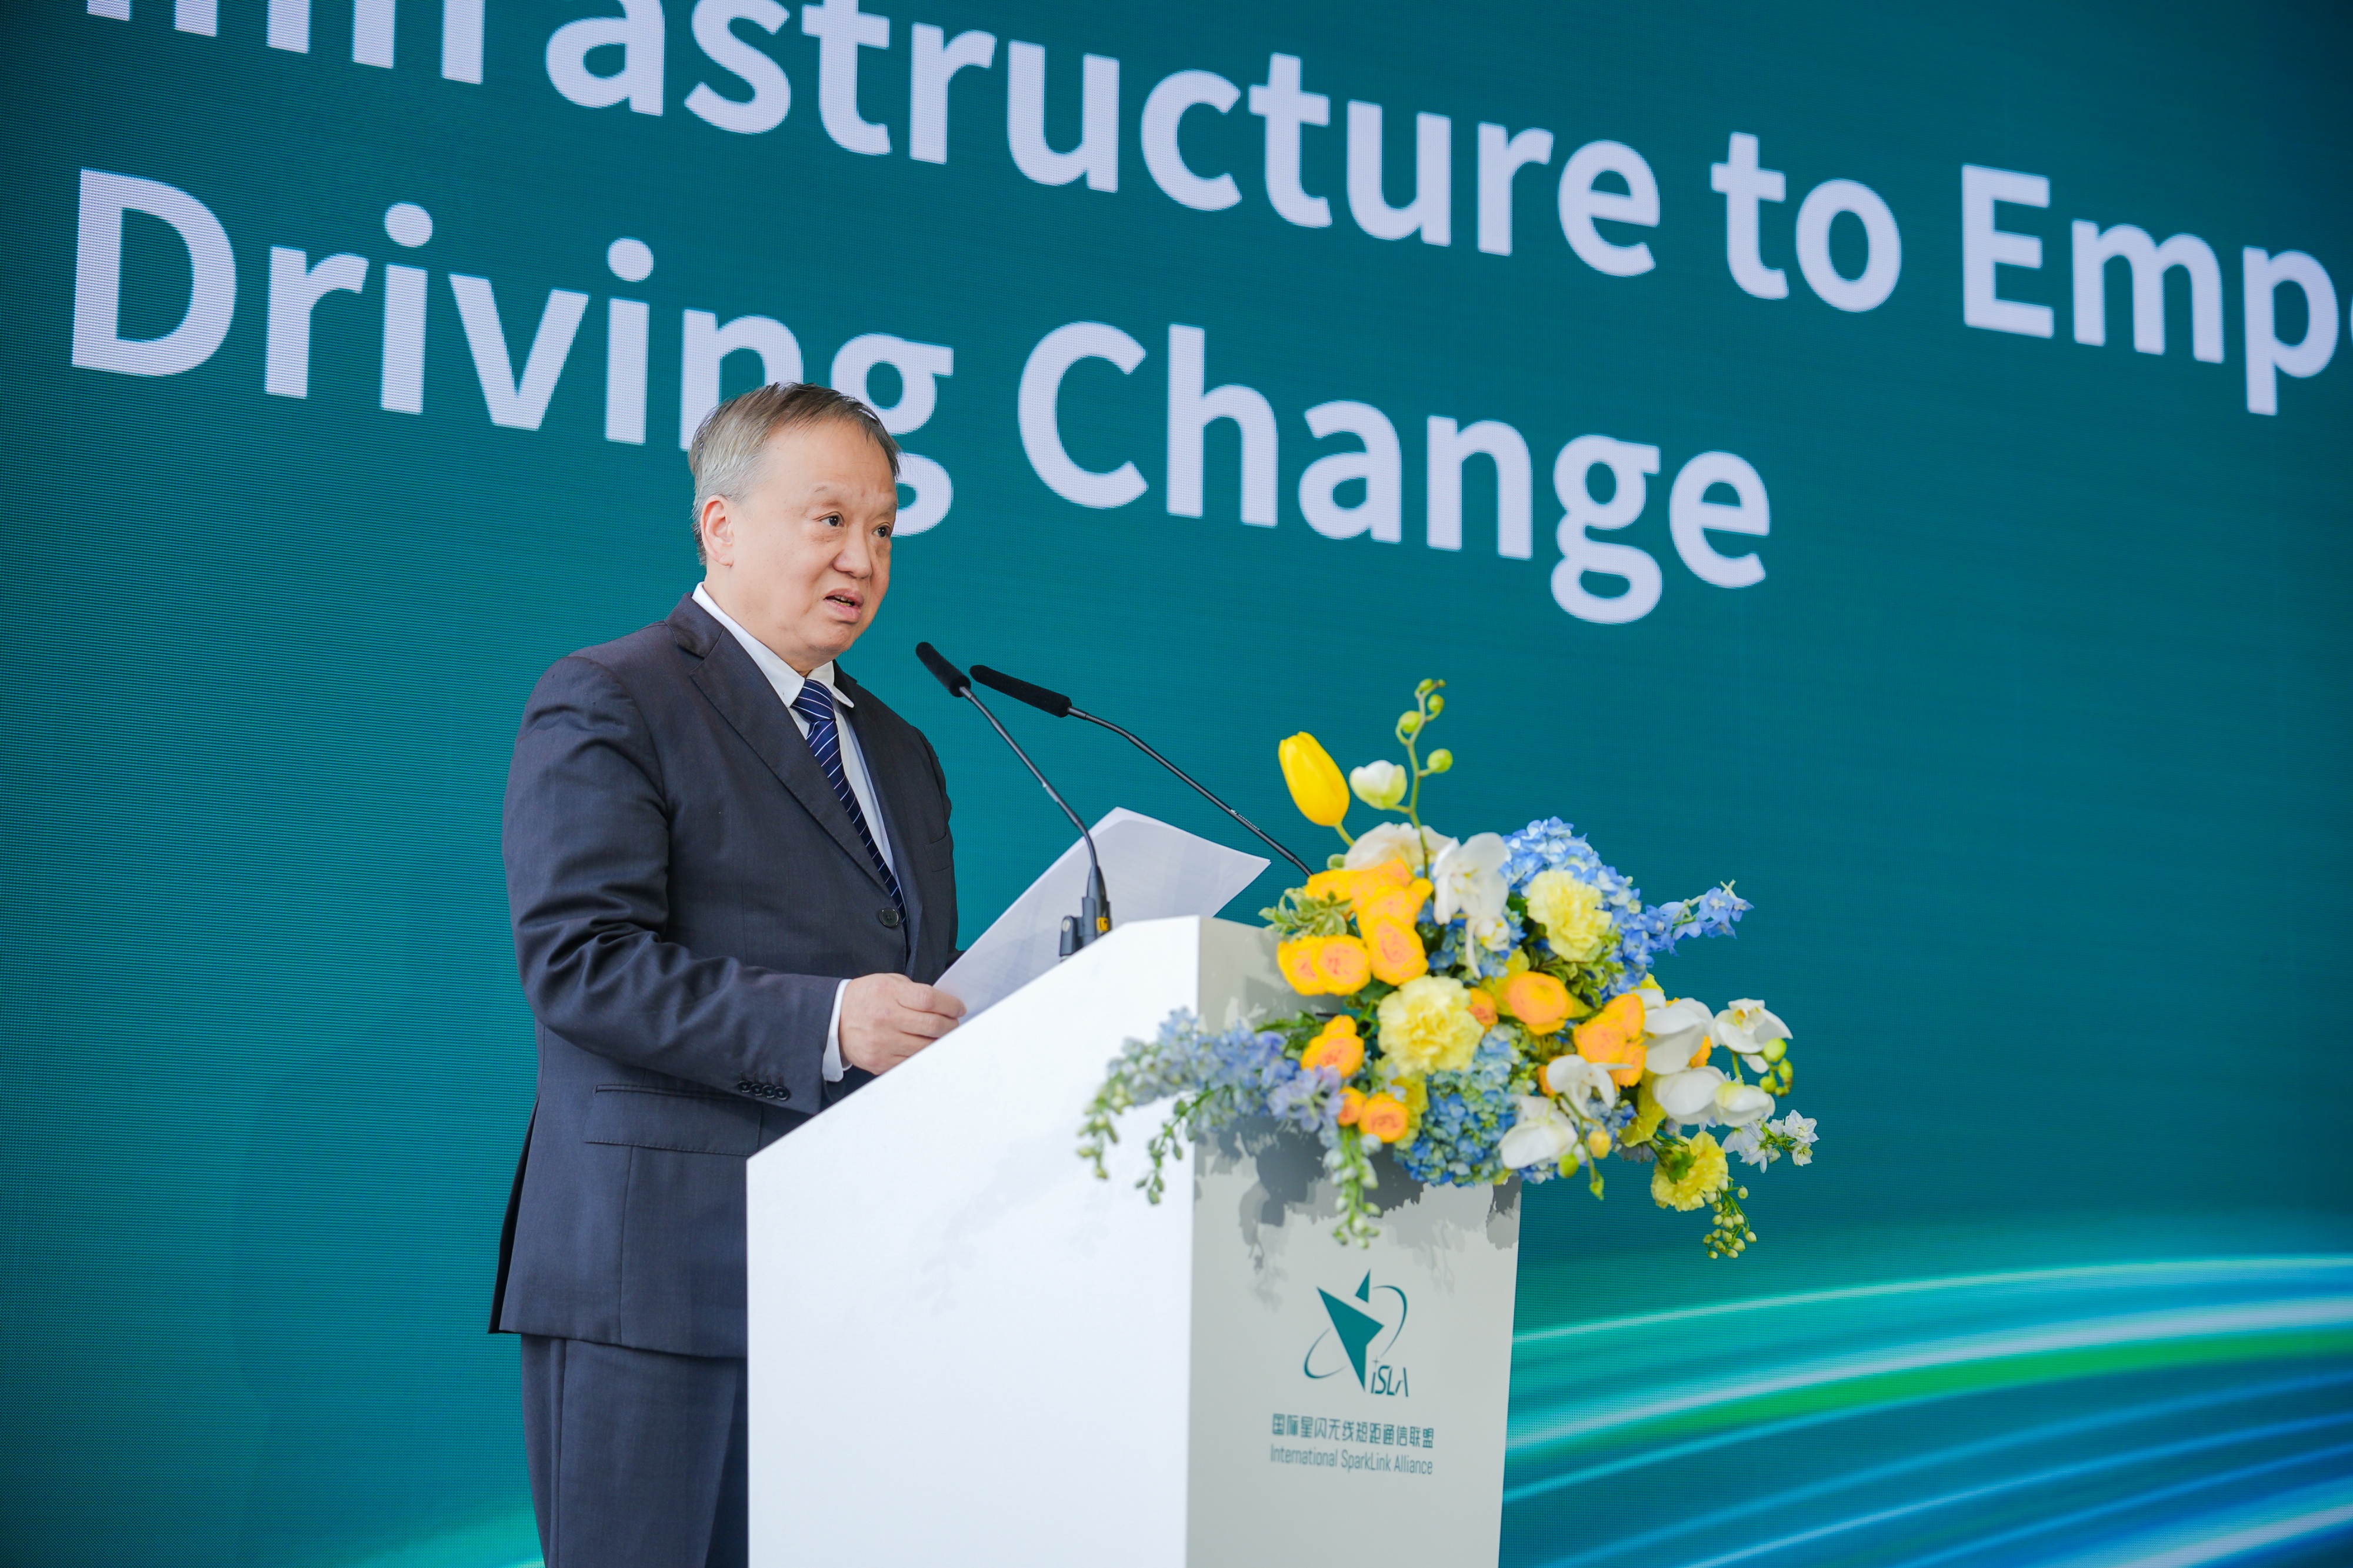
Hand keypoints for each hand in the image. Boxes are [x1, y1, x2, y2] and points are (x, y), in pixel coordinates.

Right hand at [839, 973, 965, 1073]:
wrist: (834, 1018)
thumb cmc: (865, 998)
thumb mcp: (888, 982)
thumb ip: (914, 991)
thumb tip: (944, 1005)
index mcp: (888, 993)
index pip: (929, 1000)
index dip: (950, 1005)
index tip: (959, 1008)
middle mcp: (885, 1019)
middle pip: (932, 1025)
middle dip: (951, 1024)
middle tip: (953, 1023)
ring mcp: (882, 1043)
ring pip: (926, 1046)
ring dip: (940, 1041)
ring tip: (941, 1035)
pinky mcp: (879, 1062)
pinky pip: (912, 1061)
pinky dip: (923, 1054)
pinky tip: (925, 1046)